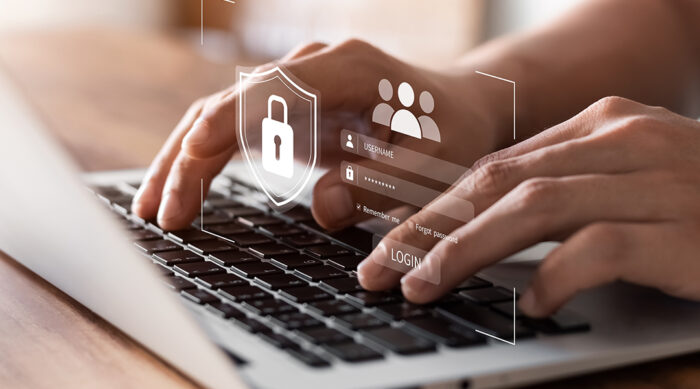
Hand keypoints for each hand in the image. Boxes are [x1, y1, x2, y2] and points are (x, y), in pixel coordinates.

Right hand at [131, 39, 498, 230]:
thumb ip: (382, 184)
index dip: (228, 122)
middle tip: (163, 213)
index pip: (272, 90)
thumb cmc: (448, 134)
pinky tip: (180, 194)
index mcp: (346, 69)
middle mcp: (310, 69)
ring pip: (218, 117)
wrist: (453, 111)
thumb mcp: (432, 163)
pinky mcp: (285, 111)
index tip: (193, 157)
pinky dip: (202, 163)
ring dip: (183, 161)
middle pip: (231, 104)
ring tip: (151, 211)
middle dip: (191, 156)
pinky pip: (231, 133)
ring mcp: (292, 88)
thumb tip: (322, 207)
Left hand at [358, 96, 699, 316]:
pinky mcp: (682, 229)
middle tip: (379, 268)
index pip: (493, 167)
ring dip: (467, 250)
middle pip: (498, 183)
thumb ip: (562, 189)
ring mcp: (653, 180)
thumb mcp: (625, 179)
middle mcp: (619, 141)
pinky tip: (535, 305)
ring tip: (424, 287)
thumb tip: (480, 225)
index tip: (391, 242)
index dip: (434, 207)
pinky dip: (557, 277)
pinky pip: (601, 248)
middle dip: (429, 229)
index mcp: (598, 126)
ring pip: (533, 208)